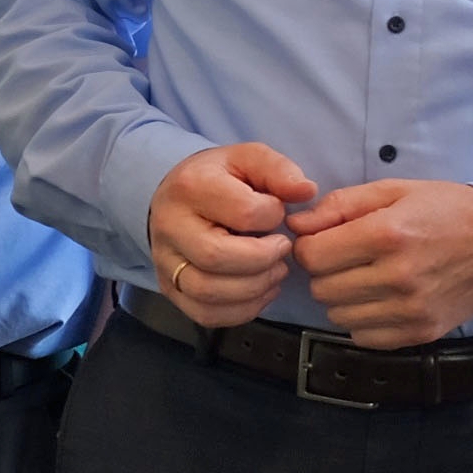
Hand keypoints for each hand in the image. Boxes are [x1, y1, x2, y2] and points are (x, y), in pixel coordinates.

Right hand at [149, 144, 310, 326]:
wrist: (175, 197)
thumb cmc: (219, 178)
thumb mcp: (248, 159)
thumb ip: (278, 170)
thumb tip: (307, 191)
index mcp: (191, 187)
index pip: (243, 212)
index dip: (273, 216)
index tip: (278, 212)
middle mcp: (170, 227)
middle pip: (217, 257)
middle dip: (263, 260)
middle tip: (282, 249)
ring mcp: (165, 262)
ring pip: (208, 292)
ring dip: (254, 288)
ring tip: (275, 272)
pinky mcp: (169, 289)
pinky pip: (205, 314)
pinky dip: (241, 310)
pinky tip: (261, 291)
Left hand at [289, 178, 472, 347]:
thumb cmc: (446, 210)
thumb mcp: (395, 191)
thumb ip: (341, 205)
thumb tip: (296, 226)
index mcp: (387, 234)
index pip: (312, 256)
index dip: (309, 246)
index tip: (324, 241)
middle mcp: (397, 277)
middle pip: (321, 288)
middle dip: (325, 272)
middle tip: (348, 258)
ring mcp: (410, 310)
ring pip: (337, 316)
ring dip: (343, 297)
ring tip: (367, 278)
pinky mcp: (420, 333)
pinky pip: (363, 337)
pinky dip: (363, 320)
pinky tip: (381, 299)